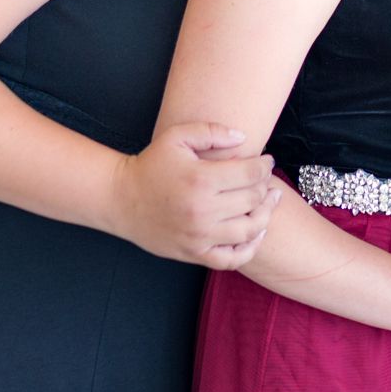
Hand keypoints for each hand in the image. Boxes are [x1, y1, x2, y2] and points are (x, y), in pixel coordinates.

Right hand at [110, 122, 278, 268]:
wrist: (121, 199)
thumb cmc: (151, 165)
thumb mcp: (177, 137)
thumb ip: (212, 131)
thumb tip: (243, 138)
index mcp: (201, 179)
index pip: (250, 174)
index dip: (265, 166)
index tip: (266, 161)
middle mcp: (203, 210)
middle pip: (253, 200)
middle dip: (265, 187)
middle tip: (266, 180)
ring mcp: (199, 235)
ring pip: (249, 230)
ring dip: (265, 215)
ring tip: (268, 203)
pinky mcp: (194, 253)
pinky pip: (232, 259)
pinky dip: (250, 249)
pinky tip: (255, 233)